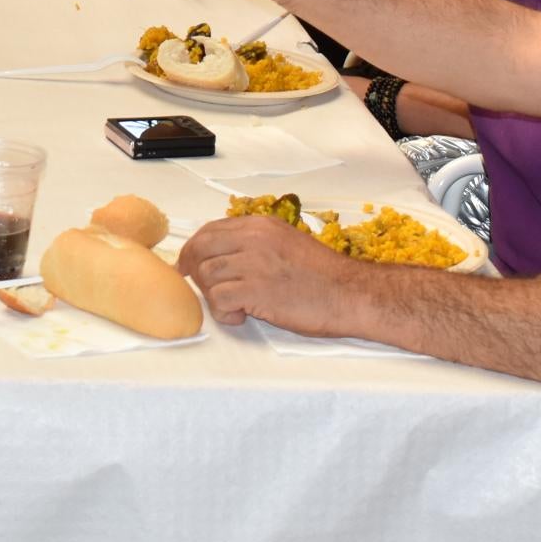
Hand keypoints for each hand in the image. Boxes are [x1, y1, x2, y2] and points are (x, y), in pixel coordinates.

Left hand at [176, 215, 376, 332]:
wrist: (350, 294)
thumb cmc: (324, 276)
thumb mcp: (287, 243)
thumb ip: (256, 243)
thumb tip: (226, 255)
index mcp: (260, 225)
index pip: (211, 230)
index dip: (195, 249)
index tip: (189, 264)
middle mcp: (253, 238)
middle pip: (201, 248)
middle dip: (194, 269)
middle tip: (202, 288)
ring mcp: (253, 262)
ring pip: (207, 275)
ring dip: (213, 296)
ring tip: (235, 306)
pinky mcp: (255, 289)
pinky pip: (218, 299)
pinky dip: (223, 312)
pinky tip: (241, 316)